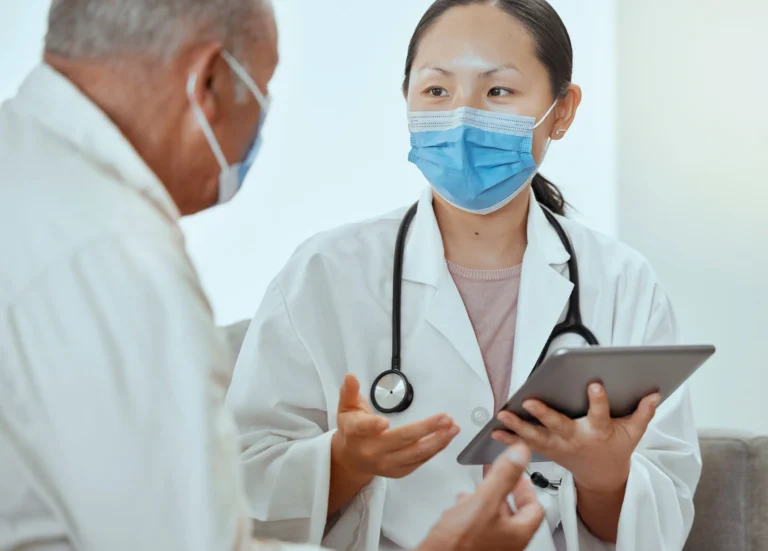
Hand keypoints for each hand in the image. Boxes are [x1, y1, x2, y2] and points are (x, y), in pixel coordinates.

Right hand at [332, 374, 459, 478]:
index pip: (363, 429)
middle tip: (445, 418)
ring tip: (453, 428)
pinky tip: (446, 438)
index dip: (372, 426)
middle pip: (400, 440)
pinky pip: (419, 461)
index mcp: (355, 433)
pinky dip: (434, 450)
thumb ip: (350, 392)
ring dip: (437, 441)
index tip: (384, 423)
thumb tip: (351, 376)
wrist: (352, 460)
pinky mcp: (398, 472)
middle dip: (425, 429)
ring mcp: (386, 464)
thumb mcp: (346, 408)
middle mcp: (371, 451)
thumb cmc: (352, 429)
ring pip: (415, 453)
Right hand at [416, 443, 543, 550]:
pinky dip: (473, 510)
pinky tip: (461, 506)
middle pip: (515, 511)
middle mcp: (508, 542)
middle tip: (499, 475)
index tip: (517, 472)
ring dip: (488, 498)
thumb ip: (503, 476)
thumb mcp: (484, 502)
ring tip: (479, 487)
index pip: (535, 506)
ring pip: (496, 517)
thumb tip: (520, 454)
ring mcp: (491, 545)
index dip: (526, 486)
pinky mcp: (474, 545)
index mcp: (518, 533)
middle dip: (505, 489)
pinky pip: (479, 524)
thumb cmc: (460, 544)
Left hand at [492, 383, 660, 492]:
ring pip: (536, 436)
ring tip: (503, 415)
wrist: (602, 477)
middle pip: (559, 425)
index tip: (594, 384)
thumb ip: (643, 413)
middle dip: (544, 413)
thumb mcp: (633, 433)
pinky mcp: (547, 450)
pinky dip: (508, 439)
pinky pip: (524, 445)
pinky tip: (494, 430)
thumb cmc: (615, 449)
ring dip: (517, 426)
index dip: (598, 400)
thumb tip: (655, 393)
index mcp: (598, 432)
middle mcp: (575, 438)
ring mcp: (558, 446)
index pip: (599, 414)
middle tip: (529, 400)